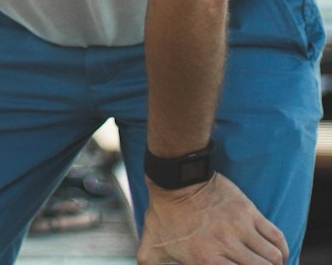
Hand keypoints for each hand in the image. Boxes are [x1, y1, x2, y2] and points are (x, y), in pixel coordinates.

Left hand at [138, 171, 287, 264]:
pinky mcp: (249, 212)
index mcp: (207, 261)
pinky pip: (276, 236)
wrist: (176, 178)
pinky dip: (282, 249)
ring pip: (273, 258)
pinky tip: (279, 255)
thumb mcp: (151, 248)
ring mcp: (241, 229)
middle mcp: (228, 248)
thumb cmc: (164, 214)